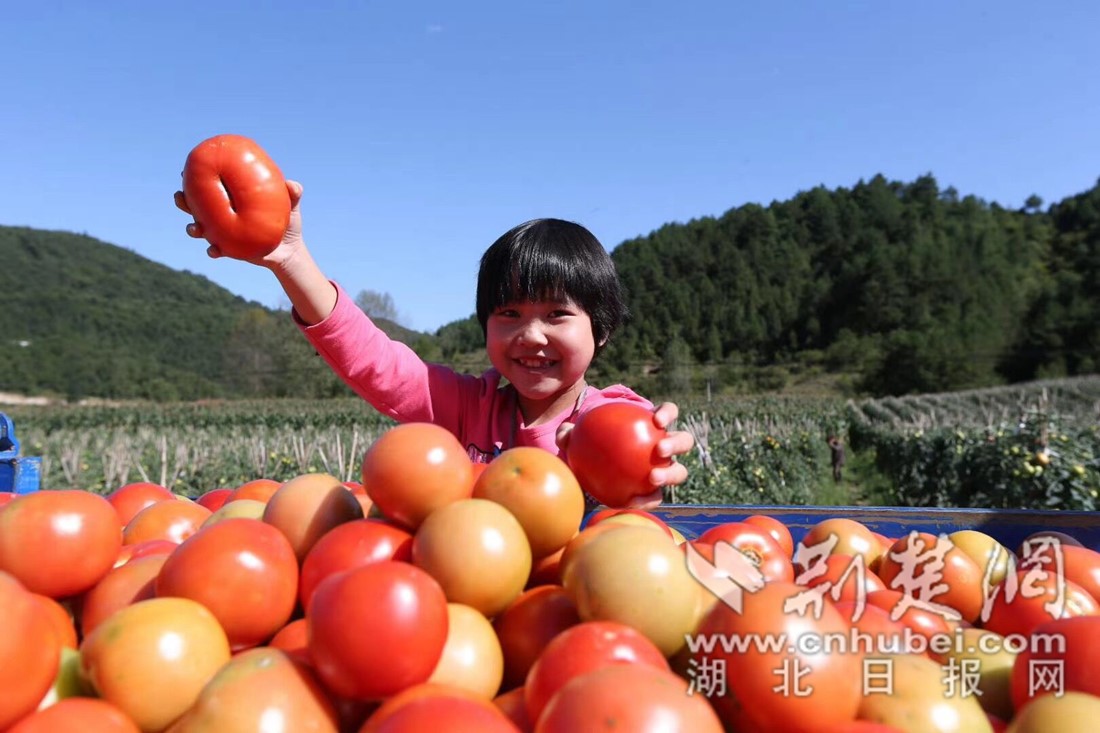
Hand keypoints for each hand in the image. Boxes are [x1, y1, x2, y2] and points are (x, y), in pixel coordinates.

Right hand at [173, 180, 305, 269]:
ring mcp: (224, 231)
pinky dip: (213, 250)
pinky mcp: (229, 248)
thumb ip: (293, 193)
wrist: (290, 250)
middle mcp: (223, 213)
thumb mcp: (292, 205)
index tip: (187, 170)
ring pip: (199, 227)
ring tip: (195, 228)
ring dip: (192, 227)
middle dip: (183, 200)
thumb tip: (292, 185)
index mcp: (232, 197)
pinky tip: (214, 250)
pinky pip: (216, 249)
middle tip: (181, 196)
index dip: (196, 177)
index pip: (211, 184)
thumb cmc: (288, 221)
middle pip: (195, 204)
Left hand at [555, 400, 693, 510]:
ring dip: (671, 474)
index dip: (668, 413)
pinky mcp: (655, 492)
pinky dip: (647, 500)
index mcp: (651, 426)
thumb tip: (565, 432)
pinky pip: (655, 497)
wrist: (594, 473)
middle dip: (676, 443)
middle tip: (660, 450)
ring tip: (654, 478)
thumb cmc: (590, 447)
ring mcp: (664, 470)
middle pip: (683, 441)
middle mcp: (663, 447)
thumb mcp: (577, 440)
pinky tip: (631, 502)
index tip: (657, 421)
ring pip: (679, 471)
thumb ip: (571, 435)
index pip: (667, 413)